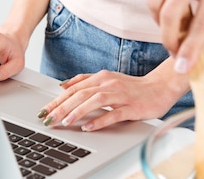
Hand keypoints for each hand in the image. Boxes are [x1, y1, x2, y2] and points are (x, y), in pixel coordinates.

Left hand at [36, 69, 173, 130]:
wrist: (160, 87)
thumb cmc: (132, 87)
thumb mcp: (107, 79)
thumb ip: (86, 81)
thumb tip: (63, 85)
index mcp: (102, 77)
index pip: (74, 88)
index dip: (57, 99)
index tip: (44, 110)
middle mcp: (109, 83)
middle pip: (81, 94)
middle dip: (62, 106)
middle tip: (48, 118)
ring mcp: (120, 95)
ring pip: (95, 101)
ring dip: (78, 111)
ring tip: (65, 121)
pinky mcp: (131, 107)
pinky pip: (113, 113)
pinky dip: (99, 120)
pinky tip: (88, 127)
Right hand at [146, 0, 203, 72]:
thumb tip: (195, 36)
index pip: (200, 23)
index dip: (190, 50)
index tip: (182, 68)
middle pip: (167, 13)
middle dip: (167, 39)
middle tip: (173, 51)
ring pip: (153, 1)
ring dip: (159, 22)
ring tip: (173, 27)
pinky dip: (156, 3)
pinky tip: (169, 6)